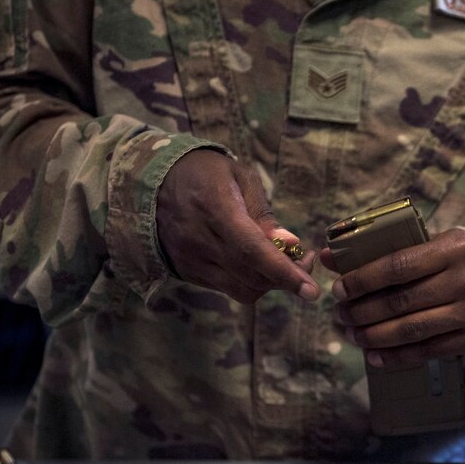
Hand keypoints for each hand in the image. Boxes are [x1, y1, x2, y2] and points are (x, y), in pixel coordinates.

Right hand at [156, 150, 318, 303]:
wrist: (153, 179)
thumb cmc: (205, 172)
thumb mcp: (239, 178)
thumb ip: (264, 214)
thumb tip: (290, 244)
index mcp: (215, 209)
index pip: (253, 251)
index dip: (284, 273)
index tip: (311, 291)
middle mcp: (199, 240)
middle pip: (252, 276)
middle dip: (286, 277)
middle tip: (305, 260)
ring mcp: (189, 260)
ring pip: (241, 289)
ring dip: (269, 283)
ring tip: (281, 262)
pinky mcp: (186, 271)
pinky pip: (226, 289)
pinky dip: (249, 281)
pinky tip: (256, 263)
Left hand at [319, 229, 464, 366]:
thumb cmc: (458, 262)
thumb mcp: (432, 245)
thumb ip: (386, 250)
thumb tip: (329, 257)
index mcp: (456, 246)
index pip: (399, 265)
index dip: (363, 280)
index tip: (339, 290)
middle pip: (402, 301)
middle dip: (363, 311)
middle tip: (341, 315)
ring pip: (413, 329)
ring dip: (375, 336)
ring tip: (353, 334)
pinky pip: (429, 351)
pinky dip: (397, 356)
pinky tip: (375, 356)